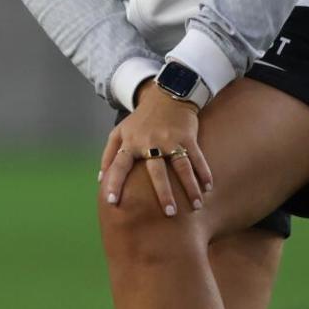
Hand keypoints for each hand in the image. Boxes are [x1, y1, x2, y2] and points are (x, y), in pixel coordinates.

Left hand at [99, 82, 213, 215]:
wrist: (166, 95)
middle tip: (169, 213)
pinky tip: (208, 187)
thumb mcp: (120, 131)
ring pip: (181, 166)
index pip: (119, 165)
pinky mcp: (187, 136)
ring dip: (190, 187)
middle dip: (163, 192)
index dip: (114, 182)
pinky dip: (203, 172)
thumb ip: (108, 154)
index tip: (111, 201)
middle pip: (157, 171)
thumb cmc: (141, 119)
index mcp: (130, 143)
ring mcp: (170, 139)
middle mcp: (150, 142)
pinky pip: (197, 157)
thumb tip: (100, 179)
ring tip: (196, 206)